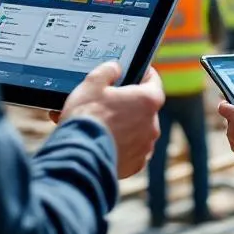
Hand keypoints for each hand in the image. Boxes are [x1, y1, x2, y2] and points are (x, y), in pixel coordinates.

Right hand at [58, 63, 164, 177]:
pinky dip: (120, 145)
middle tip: (108, 100)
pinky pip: (130, 150)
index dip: (144, 74)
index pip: (154, 81)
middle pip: (144, 107)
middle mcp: (152, 125)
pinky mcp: (134, 165)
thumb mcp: (92, 83)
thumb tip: (116, 68)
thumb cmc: (87, 118)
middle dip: (128, 103)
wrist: (79, 157)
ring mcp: (144, 147)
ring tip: (101, 123)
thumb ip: (108, 70)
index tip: (136, 72)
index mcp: (147, 101)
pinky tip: (103, 140)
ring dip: (124, 125)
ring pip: (137, 129)